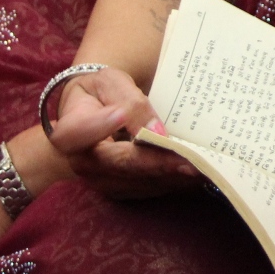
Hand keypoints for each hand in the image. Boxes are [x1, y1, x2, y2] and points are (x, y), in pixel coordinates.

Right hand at [49, 65, 200, 198]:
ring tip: (205, 168)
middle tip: (193, 162)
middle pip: (122, 165)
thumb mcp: (111, 83)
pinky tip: (197, 173)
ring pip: (139, 182)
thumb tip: (154, 131)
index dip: (103, 126)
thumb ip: (130, 103)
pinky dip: (172, 181)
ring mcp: (100, 181)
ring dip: (171, 176)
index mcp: (69, 131)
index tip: (123, 117)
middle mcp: (81, 163)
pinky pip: (148, 188)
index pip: (83, 132)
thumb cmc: (100, 92)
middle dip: (160, 163)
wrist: (92, 113)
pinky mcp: (119, 190)